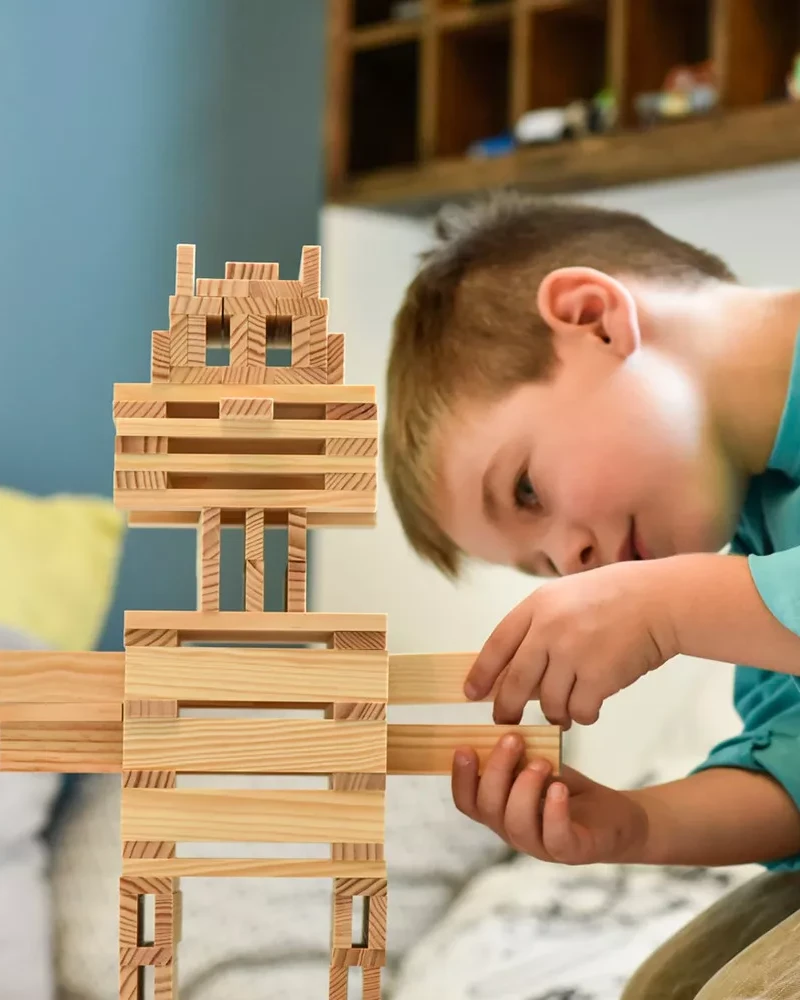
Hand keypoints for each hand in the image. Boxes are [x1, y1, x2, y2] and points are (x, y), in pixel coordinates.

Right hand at [452, 734, 647, 864]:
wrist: (617, 818)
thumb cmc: (569, 791)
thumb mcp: (538, 767)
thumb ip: (517, 757)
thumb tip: (499, 731)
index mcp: (500, 812)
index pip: (468, 802)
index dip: (460, 778)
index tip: (464, 747)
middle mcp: (513, 832)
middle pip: (488, 809)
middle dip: (496, 770)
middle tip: (512, 739)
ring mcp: (540, 846)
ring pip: (516, 824)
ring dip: (524, 788)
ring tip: (541, 762)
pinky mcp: (571, 851)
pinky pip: (555, 837)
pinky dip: (554, 811)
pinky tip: (559, 788)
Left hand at [465, 560, 674, 726]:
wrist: (660, 600)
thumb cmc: (616, 597)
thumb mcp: (566, 597)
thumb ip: (540, 626)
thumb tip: (517, 669)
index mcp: (537, 606)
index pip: (497, 644)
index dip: (482, 673)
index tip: (472, 693)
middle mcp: (549, 629)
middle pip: (517, 681)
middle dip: (508, 708)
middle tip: (507, 721)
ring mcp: (572, 653)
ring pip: (549, 702)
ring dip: (556, 713)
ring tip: (565, 711)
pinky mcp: (597, 676)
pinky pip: (579, 710)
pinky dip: (583, 715)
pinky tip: (591, 708)